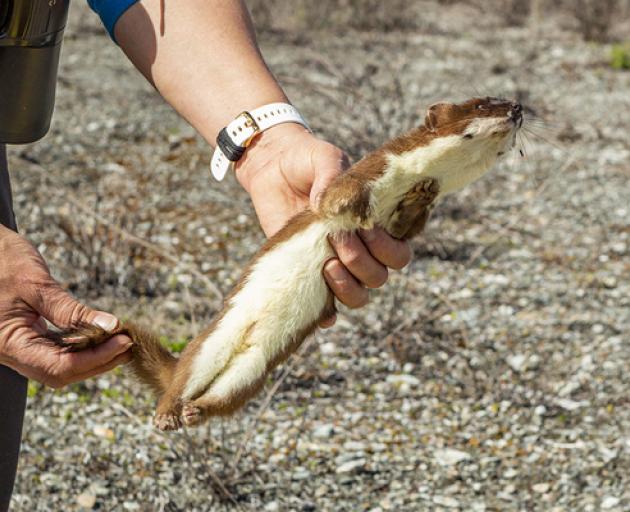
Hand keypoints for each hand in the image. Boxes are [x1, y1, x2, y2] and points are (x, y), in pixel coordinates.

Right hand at [0, 225, 131, 387]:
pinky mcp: (25, 337)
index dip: (95, 358)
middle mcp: (11, 352)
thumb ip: (71, 310)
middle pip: (61, 372)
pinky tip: (102, 336)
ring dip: (92, 357)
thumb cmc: (1, 261)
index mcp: (8, 344)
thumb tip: (110, 325)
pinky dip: (80, 346)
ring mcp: (18, 346)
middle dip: (98, 362)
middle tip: (128, 344)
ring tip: (120, 341)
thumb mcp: (36, 284)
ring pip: (60, 366)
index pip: (59, 366)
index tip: (123, 342)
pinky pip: (55, 351)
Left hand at [235, 124, 410, 325]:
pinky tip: (322, 311)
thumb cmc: (305, 160)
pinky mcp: (307, 272)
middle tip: (338, 239)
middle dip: (362, 263)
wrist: (271, 166)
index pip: (399, 252)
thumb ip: (332, 176)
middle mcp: (359, 248)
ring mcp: (334, 263)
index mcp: (373, 224)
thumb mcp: (323, 158)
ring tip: (326, 264)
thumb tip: (328, 211)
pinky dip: (327, 314)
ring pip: (359, 295)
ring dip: (348, 287)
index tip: (365, 228)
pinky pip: (325, 307)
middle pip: (379, 276)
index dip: (388, 248)